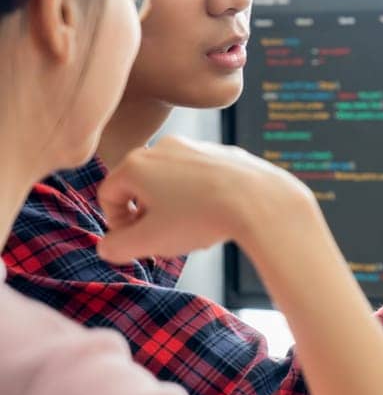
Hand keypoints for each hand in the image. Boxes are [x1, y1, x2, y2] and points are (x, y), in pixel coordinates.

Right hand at [96, 136, 318, 263]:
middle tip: (166, 237)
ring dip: (176, 206)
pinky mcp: (225, 153)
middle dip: (148, 214)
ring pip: (173, 181)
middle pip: (141, 186)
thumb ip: (116, 247)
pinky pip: (203, 177)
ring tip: (195, 228)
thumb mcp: (149, 241)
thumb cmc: (201, 218)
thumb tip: (108, 246)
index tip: (136, 241)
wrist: (261, 201)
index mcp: (137, 163)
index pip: (109, 194)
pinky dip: (203, 196)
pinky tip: (218, 215)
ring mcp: (197, 147)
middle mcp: (164, 147)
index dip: (117, 223)